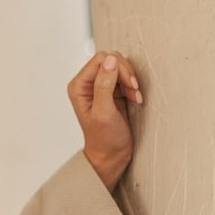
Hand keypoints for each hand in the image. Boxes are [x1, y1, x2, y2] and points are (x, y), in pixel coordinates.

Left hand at [67, 50, 143, 189]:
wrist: (111, 154)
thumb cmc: (104, 138)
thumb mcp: (104, 111)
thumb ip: (104, 85)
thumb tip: (109, 60)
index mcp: (78, 86)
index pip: (101, 59)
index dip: (119, 68)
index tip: (130, 85)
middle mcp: (87, 84)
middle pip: (111, 60)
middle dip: (126, 74)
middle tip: (135, 92)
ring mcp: (99, 86)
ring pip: (119, 67)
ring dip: (131, 81)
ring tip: (136, 97)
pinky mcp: (111, 91)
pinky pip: (124, 78)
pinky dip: (133, 86)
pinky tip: (136, 99)